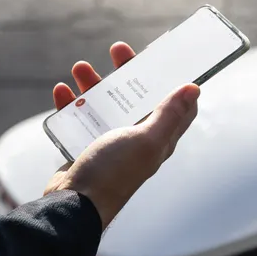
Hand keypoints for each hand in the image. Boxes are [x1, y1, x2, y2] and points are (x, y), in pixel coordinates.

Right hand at [42, 42, 199, 228]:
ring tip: (80, 67)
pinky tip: (62, 91)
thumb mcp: (146, 140)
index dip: (172, 81)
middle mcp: (134, 141)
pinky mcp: (83, 149)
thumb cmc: (112, 173)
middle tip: (117, 50)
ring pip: (104, 105)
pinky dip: (71, 104)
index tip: (163, 57)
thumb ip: (169, 115)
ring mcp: (108, 145)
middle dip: (127, 72)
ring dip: (94, 84)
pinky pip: (78, 120)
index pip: (174, 106)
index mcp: (156, 139)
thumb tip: (194, 90)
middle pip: (135, 99)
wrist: (73, 206)